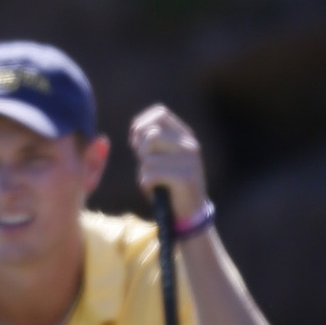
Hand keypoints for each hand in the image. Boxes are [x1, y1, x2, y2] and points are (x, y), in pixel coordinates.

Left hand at [129, 103, 208, 224]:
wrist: (189, 211)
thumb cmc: (169, 183)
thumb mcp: (162, 157)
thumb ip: (151, 142)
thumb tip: (136, 130)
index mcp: (185, 135)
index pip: (160, 113)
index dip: (141, 124)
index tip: (137, 141)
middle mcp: (190, 144)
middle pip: (150, 134)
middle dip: (139, 150)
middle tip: (144, 163)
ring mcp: (189, 161)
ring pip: (148, 157)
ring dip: (143, 170)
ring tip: (152, 179)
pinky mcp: (185, 178)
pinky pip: (151, 174)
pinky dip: (146, 183)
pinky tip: (154, 189)